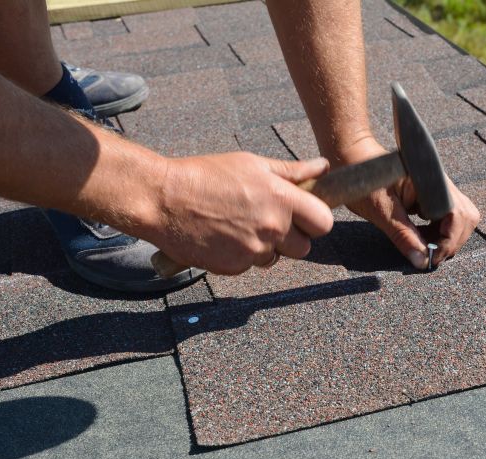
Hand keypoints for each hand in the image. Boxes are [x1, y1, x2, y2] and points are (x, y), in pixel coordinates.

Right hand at [149, 152, 333, 274]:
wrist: (162, 200)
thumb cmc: (205, 176)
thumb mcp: (251, 164)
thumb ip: (291, 171)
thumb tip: (322, 167)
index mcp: (282, 199)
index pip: (324, 223)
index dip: (316, 221)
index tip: (305, 216)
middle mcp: (272, 228)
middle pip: (304, 248)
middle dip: (291, 238)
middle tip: (268, 221)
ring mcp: (253, 251)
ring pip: (275, 258)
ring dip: (265, 247)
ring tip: (238, 224)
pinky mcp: (234, 267)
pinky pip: (249, 265)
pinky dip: (240, 255)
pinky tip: (223, 235)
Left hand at [341, 139, 480, 268]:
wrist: (354, 158)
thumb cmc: (364, 180)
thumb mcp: (382, 212)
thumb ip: (404, 237)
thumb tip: (422, 262)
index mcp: (431, 182)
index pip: (457, 217)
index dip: (448, 242)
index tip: (430, 258)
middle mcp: (441, 182)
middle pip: (466, 217)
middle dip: (451, 241)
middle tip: (428, 255)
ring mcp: (440, 187)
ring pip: (460, 217)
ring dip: (446, 237)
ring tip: (423, 246)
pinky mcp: (434, 193)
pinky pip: (448, 215)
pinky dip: (439, 230)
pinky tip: (422, 236)